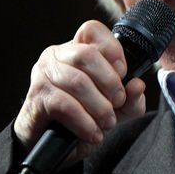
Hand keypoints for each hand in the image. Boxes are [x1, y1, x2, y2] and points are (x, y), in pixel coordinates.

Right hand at [13, 20, 146, 164]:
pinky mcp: (37, 97)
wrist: (48, 143)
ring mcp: (43, 74)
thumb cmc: (81, 117)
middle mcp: (56, 56)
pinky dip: (85, 122)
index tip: (123, 73)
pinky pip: (65, 105)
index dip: (112, 48)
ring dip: (99, 107)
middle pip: (87, 55)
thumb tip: (137, 85)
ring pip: (77, 82)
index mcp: (76, 49)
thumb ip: (130, 98)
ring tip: (106, 123)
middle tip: (117, 103)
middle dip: (109, 82)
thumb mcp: (114, 108)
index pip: (92, 30)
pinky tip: (92, 132)